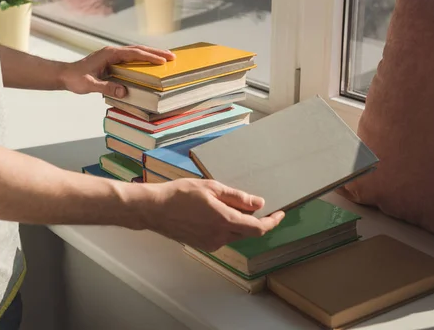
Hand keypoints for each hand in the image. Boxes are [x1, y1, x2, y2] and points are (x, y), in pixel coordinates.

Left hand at [60, 45, 174, 97]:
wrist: (65, 75)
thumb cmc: (75, 79)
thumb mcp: (89, 85)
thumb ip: (106, 87)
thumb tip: (124, 91)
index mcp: (109, 54)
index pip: (134, 54)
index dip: (149, 56)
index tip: (163, 60)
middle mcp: (112, 52)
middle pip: (138, 50)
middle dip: (156, 52)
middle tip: (172, 56)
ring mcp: (112, 55)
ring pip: (135, 53)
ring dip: (150, 55)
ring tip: (166, 59)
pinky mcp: (111, 61)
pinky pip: (130, 59)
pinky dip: (142, 60)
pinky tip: (149, 65)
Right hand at [140, 179, 284, 251]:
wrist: (154, 209)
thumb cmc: (179, 194)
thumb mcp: (211, 188)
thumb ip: (237, 197)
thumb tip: (258, 203)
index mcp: (224, 221)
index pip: (258, 228)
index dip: (272, 222)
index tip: (280, 214)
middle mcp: (220, 236)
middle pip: (248, 232)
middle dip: (254, 220)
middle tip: (252, 205)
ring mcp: (211, 243)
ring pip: (234, 235)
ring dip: (237, 223)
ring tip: (224, 205)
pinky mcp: (202, 245)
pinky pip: (221, 237)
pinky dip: (224, 227)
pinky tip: (211, 213)